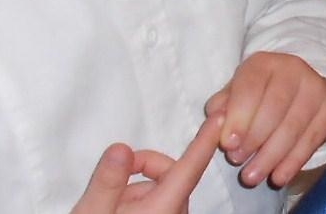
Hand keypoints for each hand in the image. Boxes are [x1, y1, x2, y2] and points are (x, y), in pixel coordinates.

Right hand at [71, 114, 221, 213]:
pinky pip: (157, 202)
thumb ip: (106, 181)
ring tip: (110, 203)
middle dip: (145, 165)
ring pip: (162, 190)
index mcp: (160, 212)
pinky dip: (138, 197)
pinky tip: (117, 209)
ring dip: (138, 184)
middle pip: (171, 176)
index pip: (186, 172)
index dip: (203, 144)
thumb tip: (122, 147)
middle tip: (115, 173)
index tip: (219, 122)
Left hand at [205, 52, 325, 187]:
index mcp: (264, 62)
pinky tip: (277, 177)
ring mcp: (315, 91)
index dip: (238, 117)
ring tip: (252, 175)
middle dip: (253, 139)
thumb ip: (224, 103)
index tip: (227, 144)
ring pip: (292, 128)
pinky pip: (310, 142)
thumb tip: (215, 119)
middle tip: (237, 160)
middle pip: (273, 109)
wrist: (299, 82)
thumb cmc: (259, 88)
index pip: (250, 88)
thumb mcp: (238, 88)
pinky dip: (292, 163)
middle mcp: (292, 71)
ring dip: (270, 156)